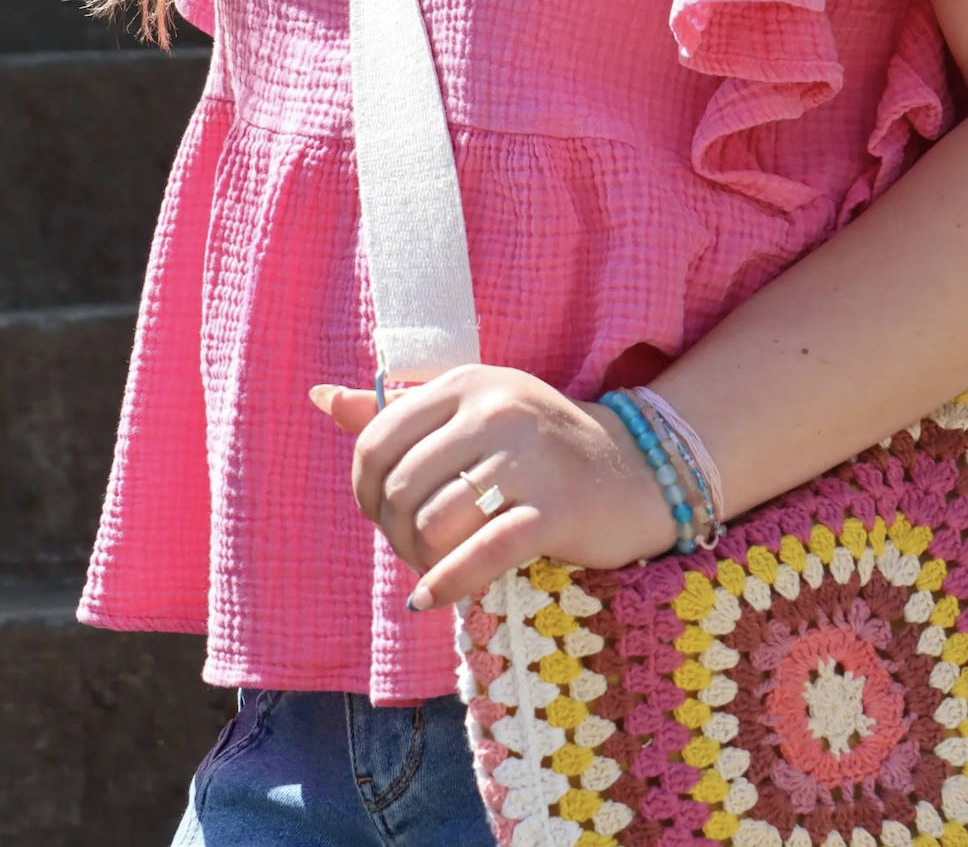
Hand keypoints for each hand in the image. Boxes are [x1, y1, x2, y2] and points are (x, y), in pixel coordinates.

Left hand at [309, 364, 676, 608]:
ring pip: (435, 523)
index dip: (365, 489)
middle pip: (402, 487)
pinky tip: (431, 599)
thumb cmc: (536, 447)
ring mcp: (528, 458)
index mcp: (467, 382)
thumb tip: (321, 396)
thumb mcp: (470, 413)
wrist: (633, 472)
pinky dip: (449, 583)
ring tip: (436, 567)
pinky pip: (483, 553)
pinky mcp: (556, 508)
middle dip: (394, 533)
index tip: (383, 514)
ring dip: (423, 560)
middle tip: (414, 551)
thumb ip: (397, 411)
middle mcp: (496, 411)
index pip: (377, 439)